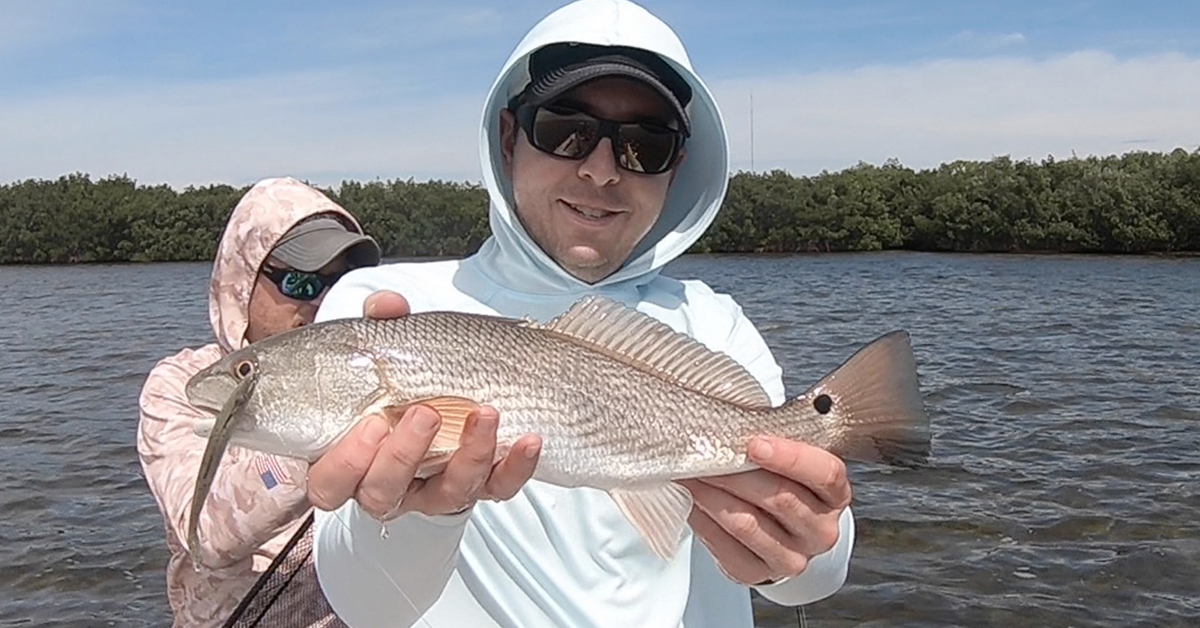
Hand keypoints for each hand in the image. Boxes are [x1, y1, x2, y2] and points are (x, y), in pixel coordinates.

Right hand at [306, 290, 542, 518]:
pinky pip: (497, 487)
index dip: (347, 462)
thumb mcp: (383, 351)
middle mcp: (389, 485)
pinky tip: (528, 441)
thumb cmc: (400, 381)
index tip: (370, 422)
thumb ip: (380, 326)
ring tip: (485, 414)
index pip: (330, 483)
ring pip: (447, 494)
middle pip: (385, 491)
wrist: (444, 393)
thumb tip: (387, 306)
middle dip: (405, 454)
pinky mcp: (479, 487)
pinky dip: (515, 468)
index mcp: (350, 460)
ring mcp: (435, 491)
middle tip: (425, 412)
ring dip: (468, 456)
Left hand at [679, 437, 850, 584]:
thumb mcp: (793, 462)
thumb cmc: (785, 486)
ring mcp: (791, 558)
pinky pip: (724, 546)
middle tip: (704, 451)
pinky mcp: (757, 574)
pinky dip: (703, 519)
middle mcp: (820, 531)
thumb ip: (777, 443)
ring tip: (690, 473)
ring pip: (746, 522)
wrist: (783, 534)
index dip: (790, 457)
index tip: (754, 442)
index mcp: (834, 495)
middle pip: (779, 497)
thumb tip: (735, 420)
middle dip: (734, 471)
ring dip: (711, 494)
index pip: (824, 474)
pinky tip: (692, 500)